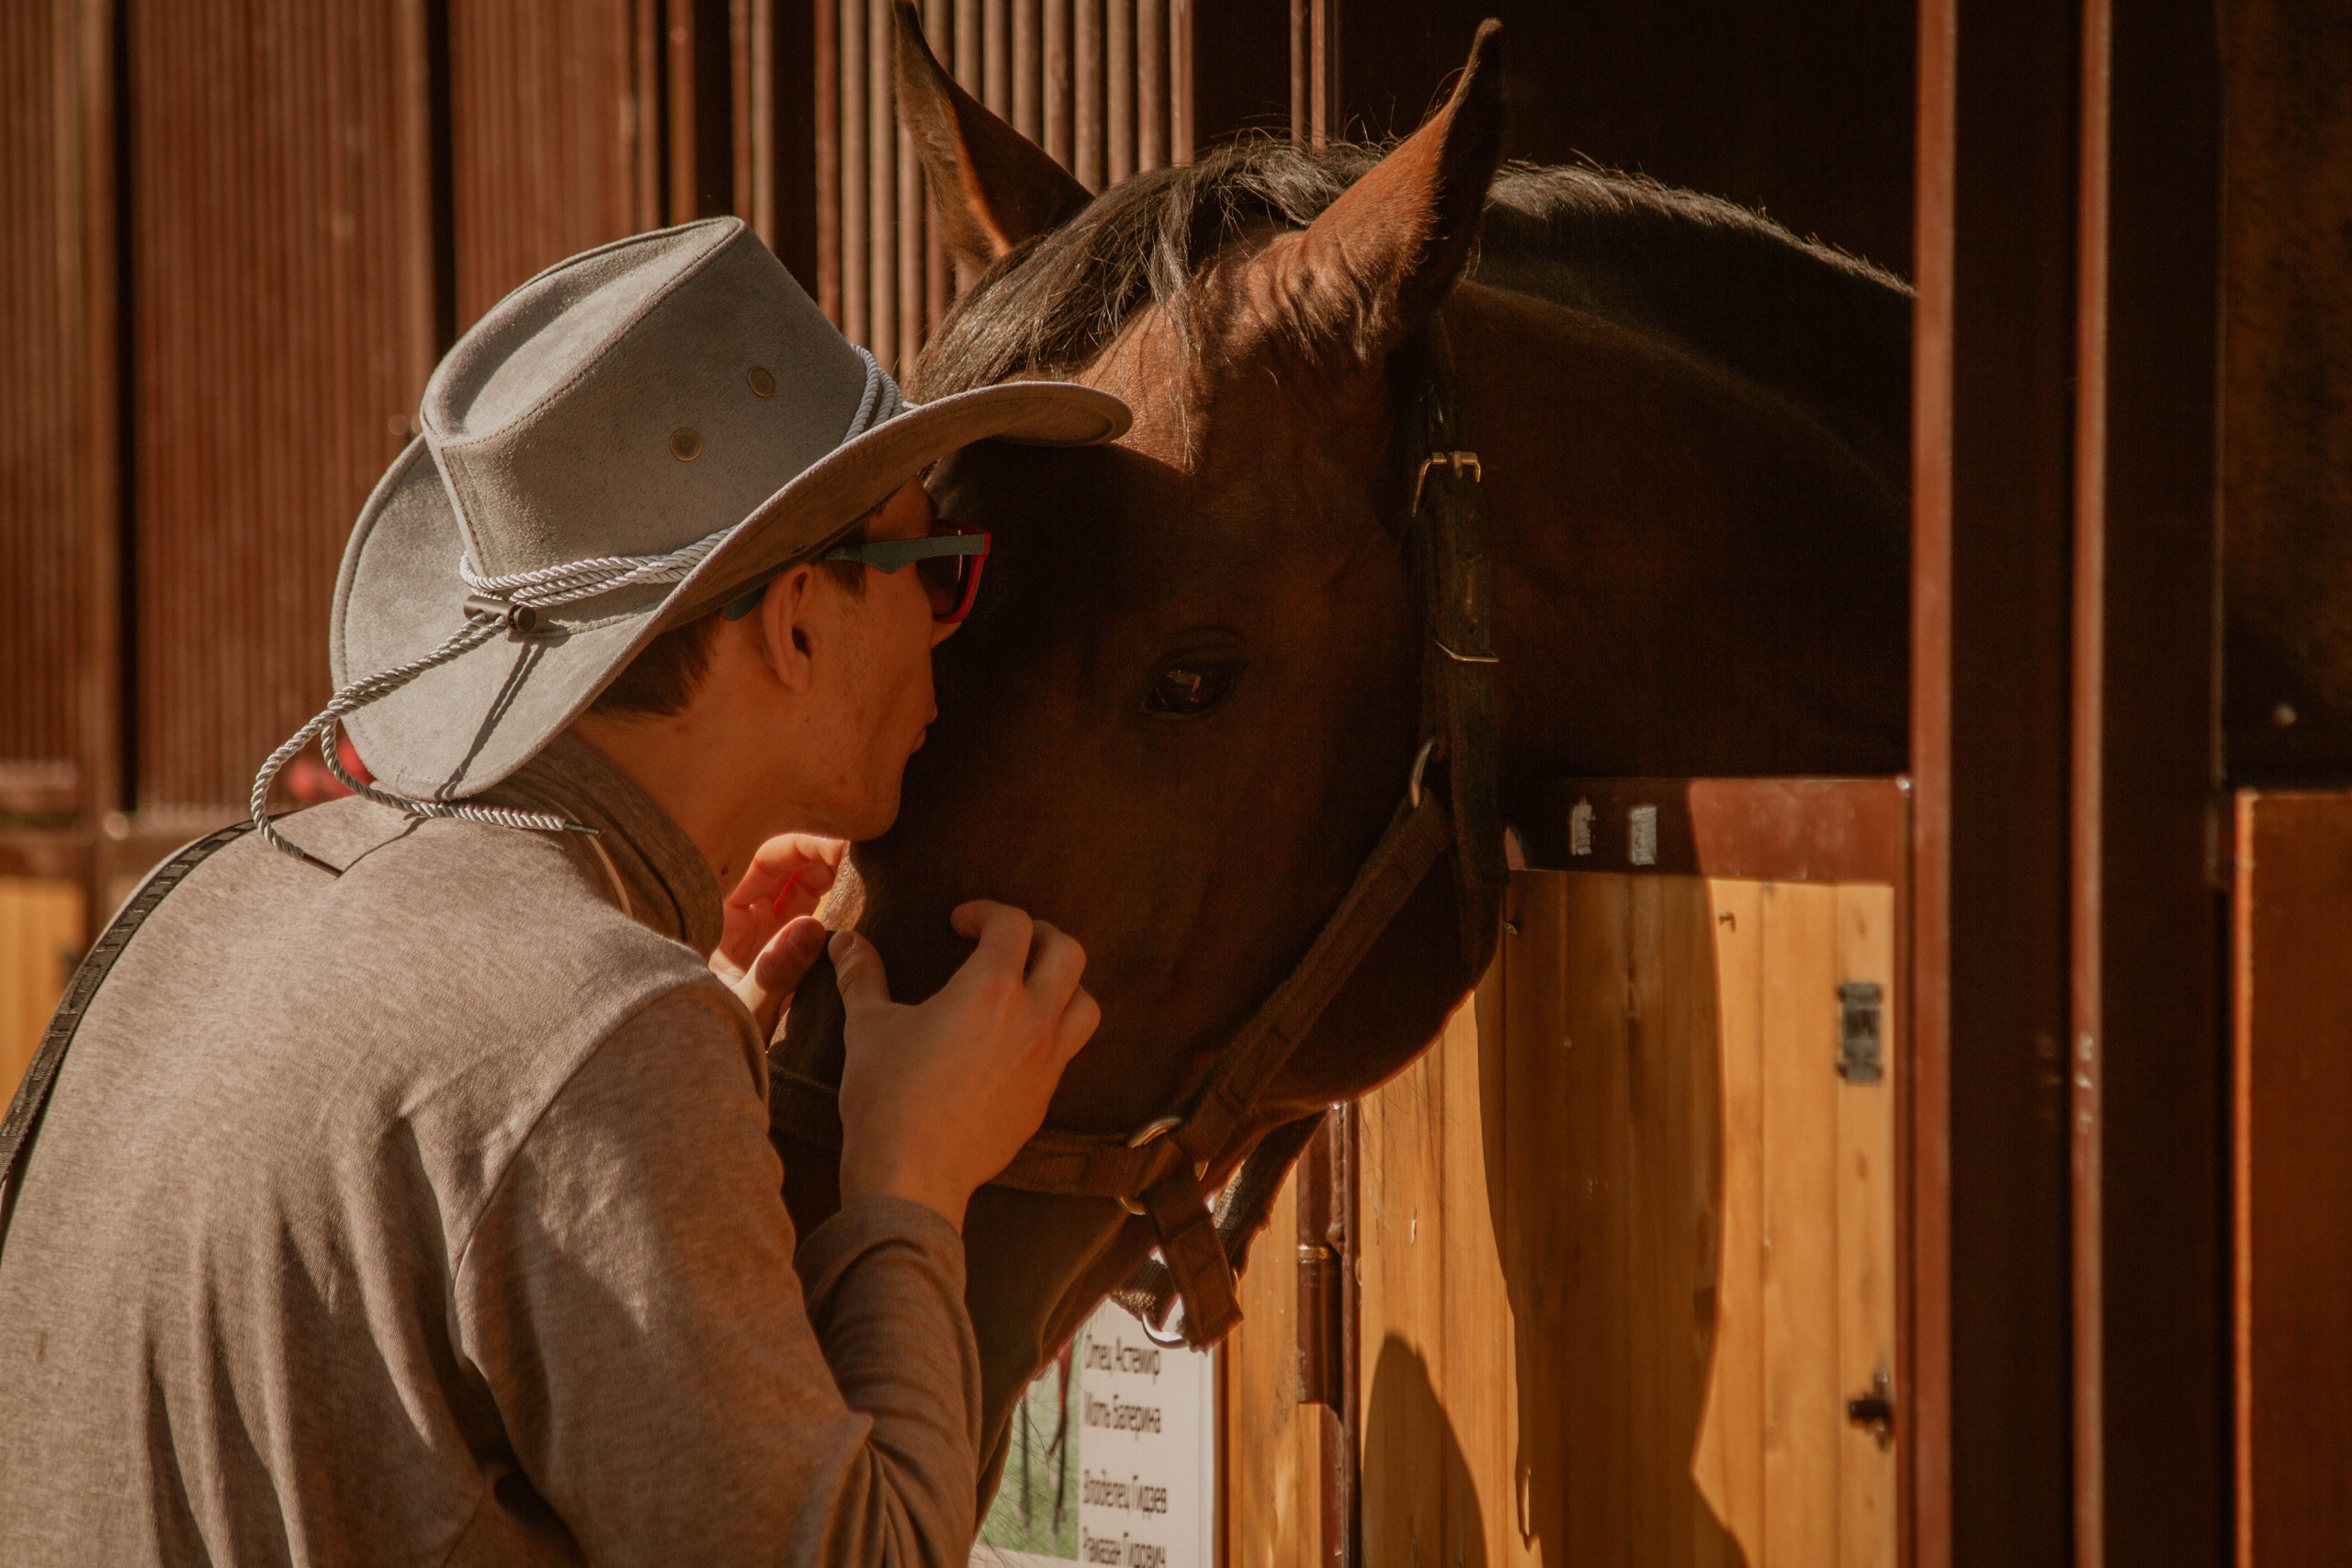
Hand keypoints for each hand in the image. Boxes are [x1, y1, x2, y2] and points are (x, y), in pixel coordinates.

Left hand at [712, 835, 844, 1039]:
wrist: (697, 1080)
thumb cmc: (704, 1041)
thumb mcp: (743, 1008)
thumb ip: (774, 972)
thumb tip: (811, 926)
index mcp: (719, 916)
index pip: (762, 860)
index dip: (801, 846)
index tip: (839, 849)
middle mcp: (740, 921)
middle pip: (784, 869)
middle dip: (821, 857)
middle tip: (861, 859)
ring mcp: (762, 939)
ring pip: (800, 893)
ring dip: (831, 881)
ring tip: (864, 878)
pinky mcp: (782, 961)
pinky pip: (808, 923)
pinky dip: (831, 911)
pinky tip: (857, 908)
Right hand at [831, 901, 1102, 1230]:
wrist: (913, 1177)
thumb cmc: (888, 1098)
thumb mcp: (868, 1028)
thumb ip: (861, 977)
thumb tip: (845, 941)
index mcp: (991, 990)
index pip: (1014, 925)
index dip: (987, 912)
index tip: (960, 923)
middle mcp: (1032, 1020)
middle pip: (1069, 952)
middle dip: (1041, 935)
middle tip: (1005, 941)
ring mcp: (1047, 1062)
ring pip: (1086, 1002)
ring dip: (1064, 983)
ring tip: (1029, 985)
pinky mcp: (1045, 1098)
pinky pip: (1069, 1050)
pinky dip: (1054, 1030)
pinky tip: (1018, 1040)